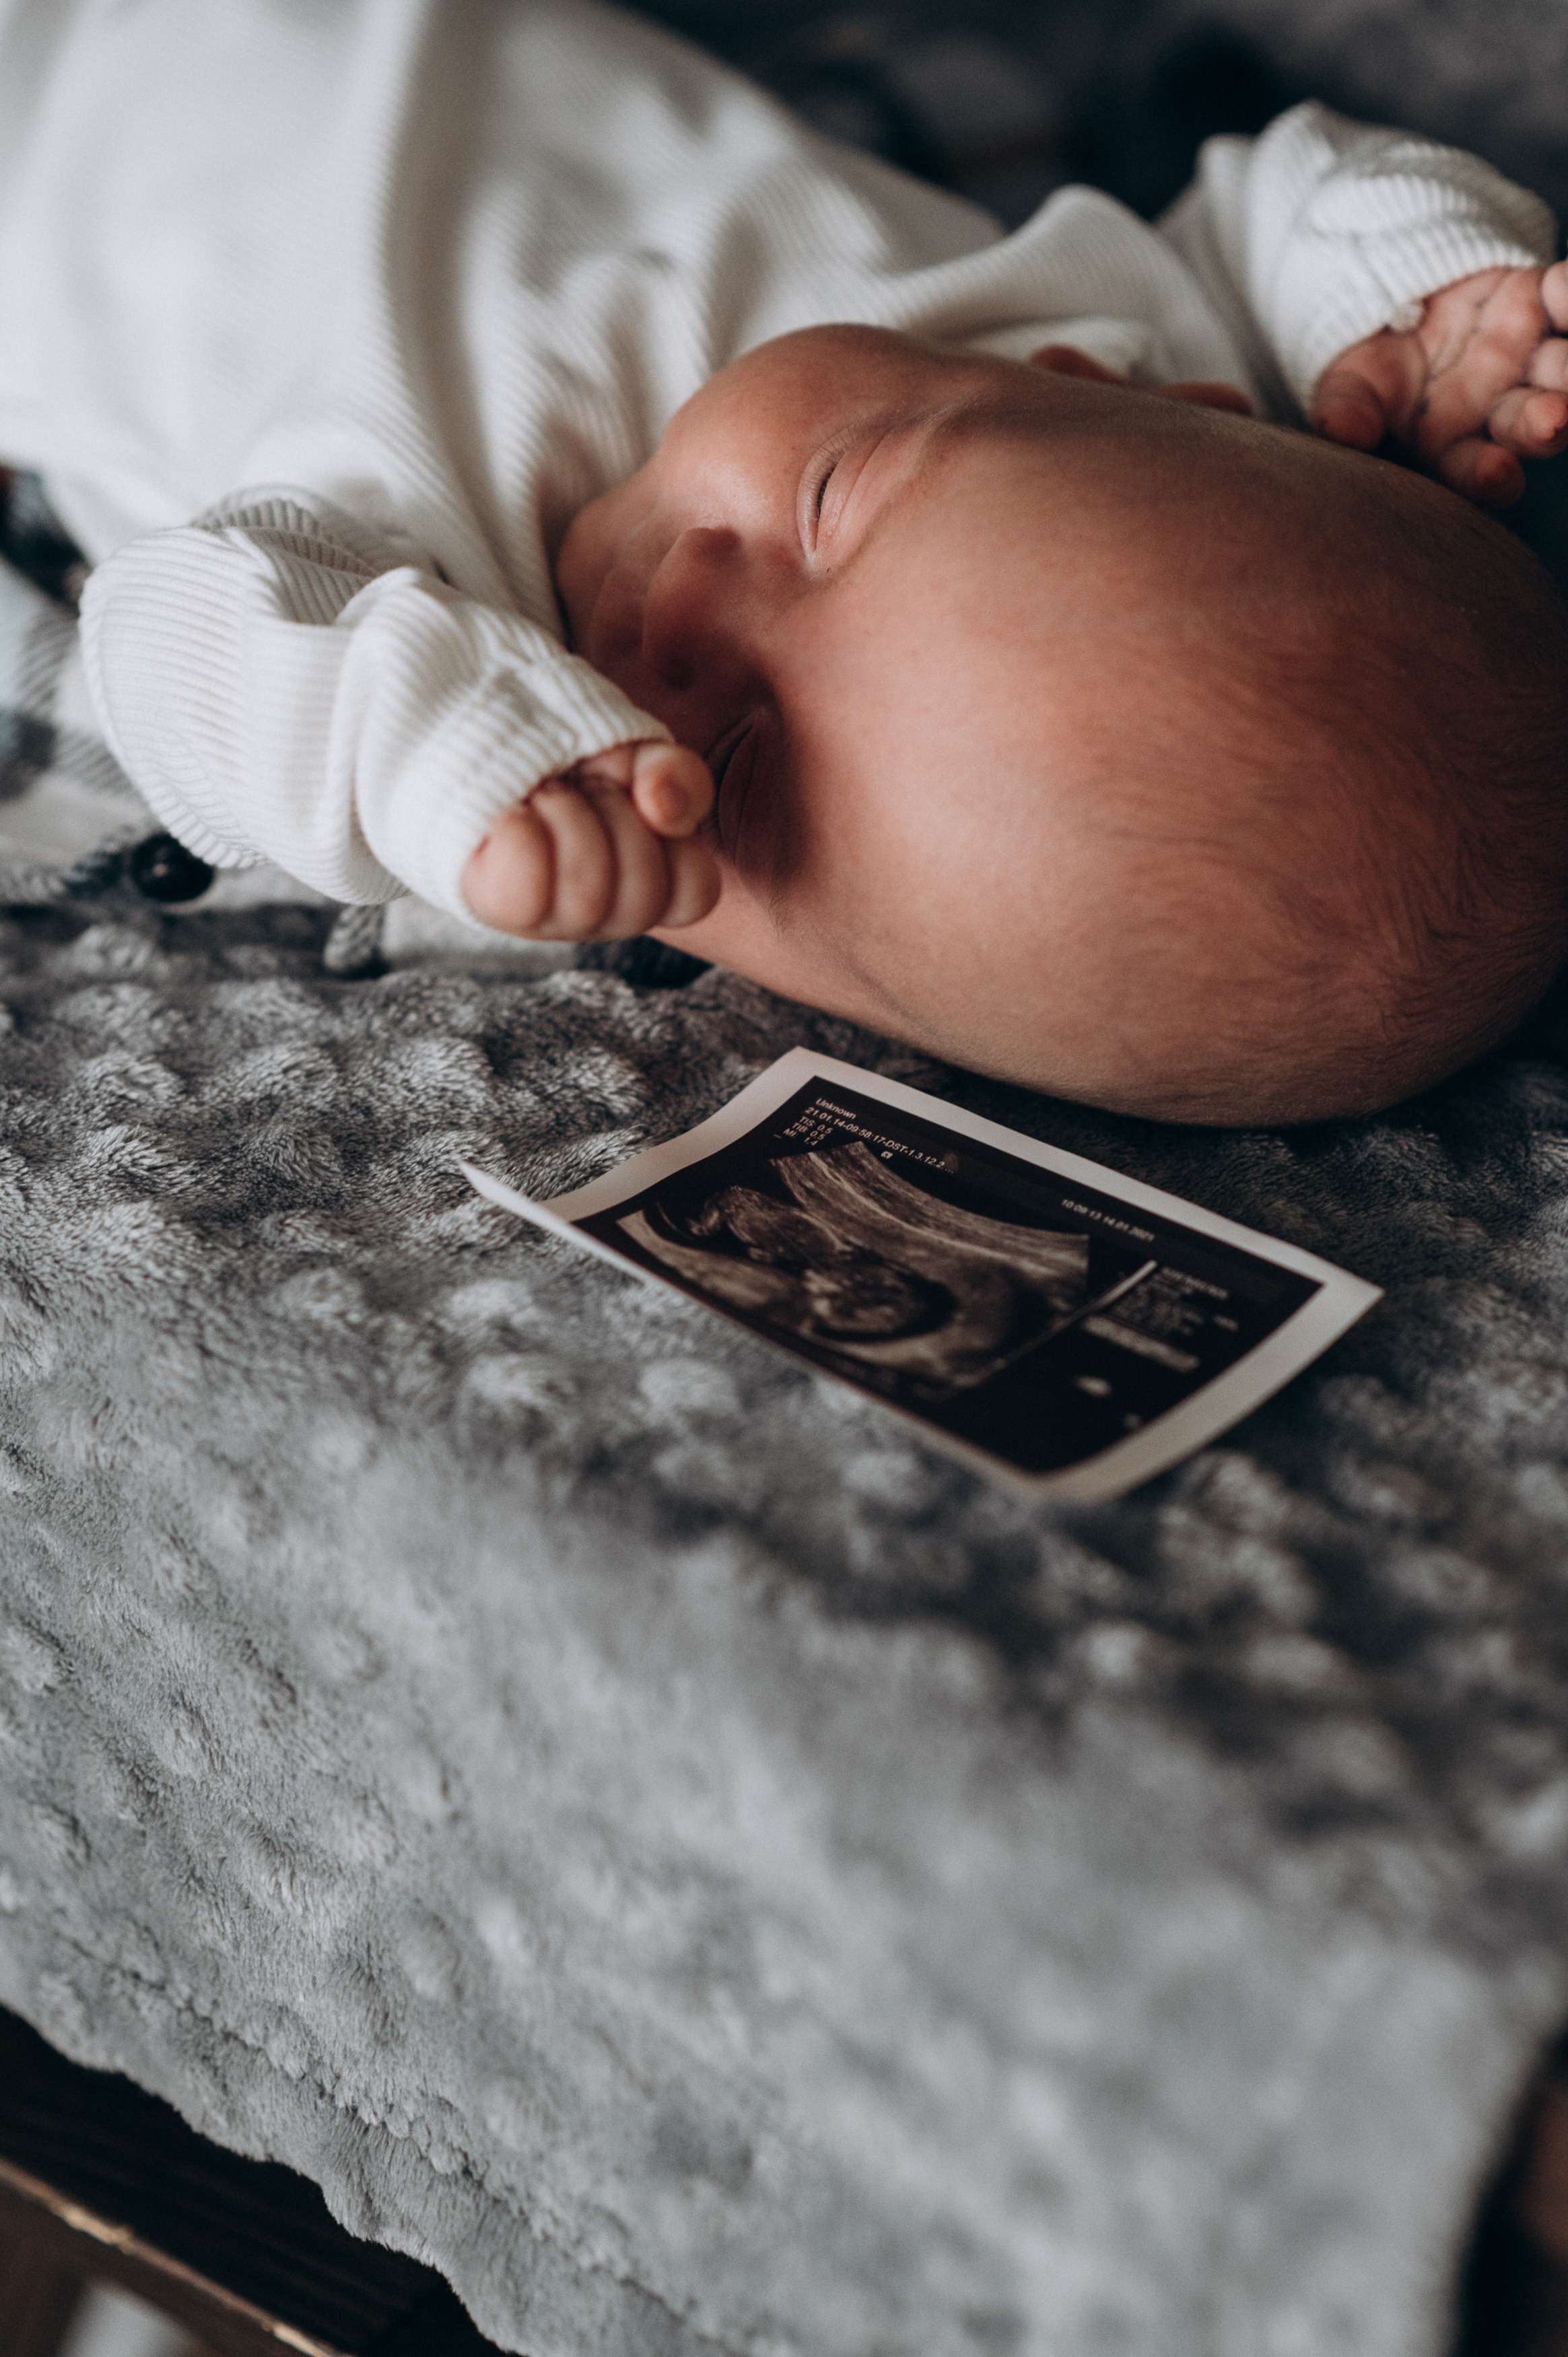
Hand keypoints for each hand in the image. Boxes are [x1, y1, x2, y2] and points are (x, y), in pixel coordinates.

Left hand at [461, 739, 718, 938]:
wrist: (475, 725)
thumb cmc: (563, 750)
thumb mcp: (635, 750)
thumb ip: (675, 775)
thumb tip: (664, 808)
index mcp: (649, 883)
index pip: (694, 893)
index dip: (673, 838)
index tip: (634, 793)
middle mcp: (602, 915)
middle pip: (642, 898)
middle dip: (613, 815)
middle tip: (579, 785)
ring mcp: (547, 919)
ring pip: (588, 896)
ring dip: (566, 816)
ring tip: (542, 792)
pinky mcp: (493, 905)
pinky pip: (524, 892)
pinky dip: (520, 833)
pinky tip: (513, 812)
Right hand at [1312, 262, 1567, 506]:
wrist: (1389, 293)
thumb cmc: (1367, 361)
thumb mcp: (1345, 388)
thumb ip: (1345, 414)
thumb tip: (1347, 437)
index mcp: (1452, 444)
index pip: (1476, 470)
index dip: (1488, 478)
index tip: (1496, 473)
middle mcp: (1498, 405)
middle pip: (1530, 424)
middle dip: (1546, 424)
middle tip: (1554, 419)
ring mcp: (1525, 355)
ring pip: (1561, 368)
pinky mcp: (1540, 300)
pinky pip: (1565, 297)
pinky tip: (1559, 287)